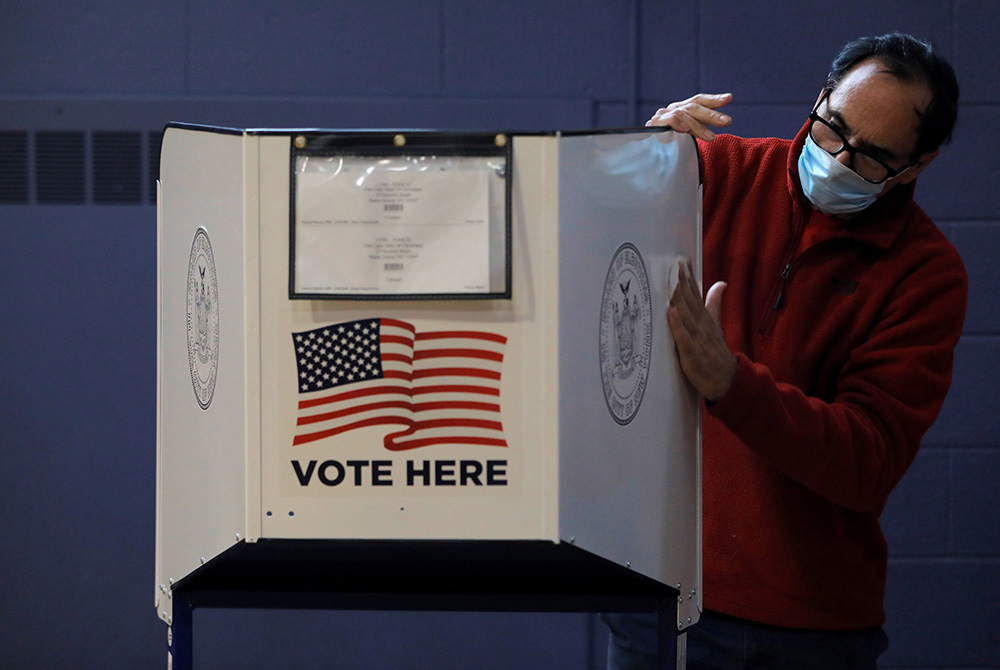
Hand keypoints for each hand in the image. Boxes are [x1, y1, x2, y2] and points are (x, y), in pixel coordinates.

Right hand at [647, 93, 732, 140]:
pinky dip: (677, 123)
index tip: (728, 98)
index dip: (713, 99)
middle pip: (693, 107)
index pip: (698, 101)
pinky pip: (667, 120)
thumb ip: (699, 129)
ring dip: (698, 126)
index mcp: (683, 110)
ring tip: (711, 137)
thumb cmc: (670, 147)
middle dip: (711, 114)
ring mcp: (663, 115)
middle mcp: (673, 109)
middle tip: (727, 121)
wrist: (646, 155)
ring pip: (683, 114)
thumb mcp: (688, 137)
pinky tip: (685, 129)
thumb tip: (722, 125)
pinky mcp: (654, 124)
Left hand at [667, 261, 736, 401]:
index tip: (682, 261)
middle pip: (690, 302)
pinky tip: (671, 312)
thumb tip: (720, 283)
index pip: (696, 295)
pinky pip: (684, 338)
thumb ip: (714, 304)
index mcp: (705, 320)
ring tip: (672, 283)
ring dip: (679, 299)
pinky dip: (677, 325)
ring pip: (687, 316)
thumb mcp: (716, 325)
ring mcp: (697, 340)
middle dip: (682, 283)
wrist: (729, 381)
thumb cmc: (717, 353)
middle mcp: (701, 326)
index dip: (689, 278)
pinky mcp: (692, 354)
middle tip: (675, 265)